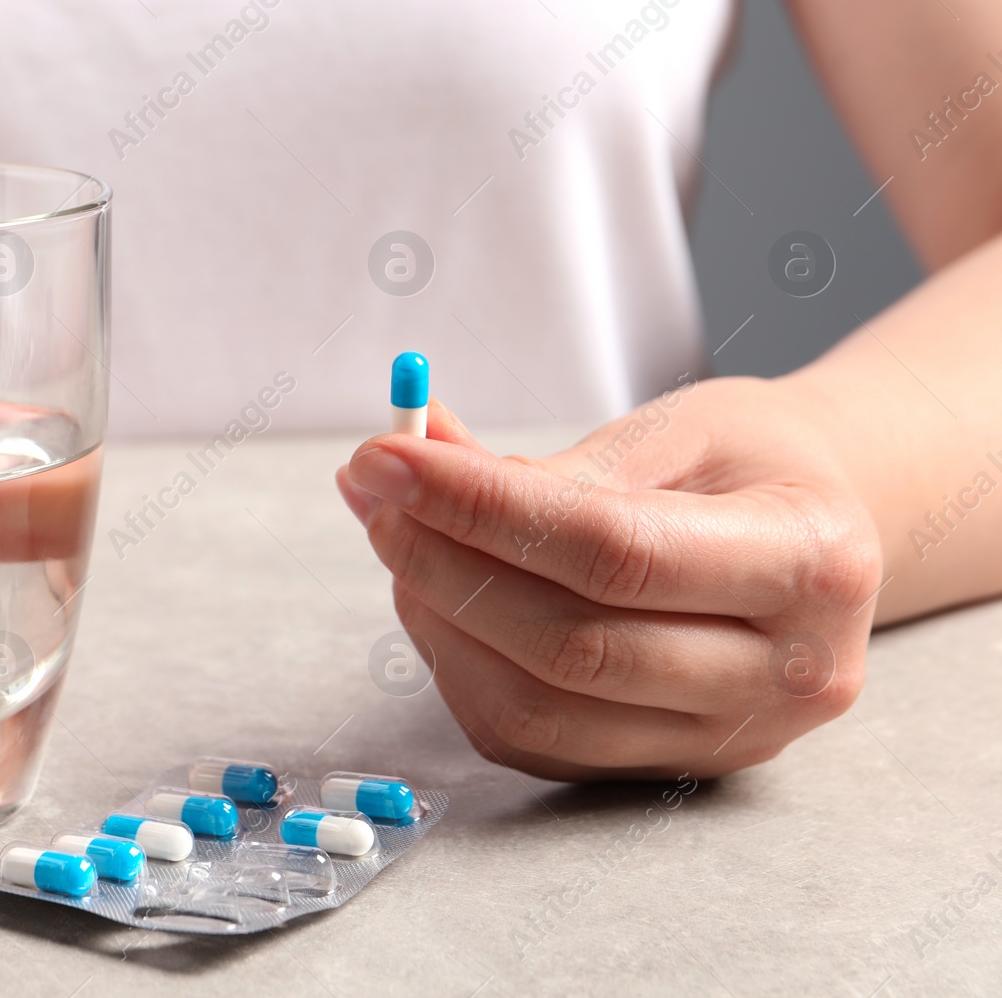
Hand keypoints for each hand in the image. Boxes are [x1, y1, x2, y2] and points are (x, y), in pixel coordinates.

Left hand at [336, 375, 883, 779]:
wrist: (822, 530)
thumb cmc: (750, 463)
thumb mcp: (675, 430)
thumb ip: (550, 466)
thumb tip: (403, 464)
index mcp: (812, 562)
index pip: (613, 551)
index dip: (481, 507)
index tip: (386, 459)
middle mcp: (789, 673)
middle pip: (573, 646)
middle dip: (444, 564)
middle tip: (376, 495)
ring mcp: (733, 738)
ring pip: (541, 710)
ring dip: (439, 621)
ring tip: (402, 538)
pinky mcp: (672, 769)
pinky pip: (533, 741)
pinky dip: (462, 669)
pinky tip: (440, 599)